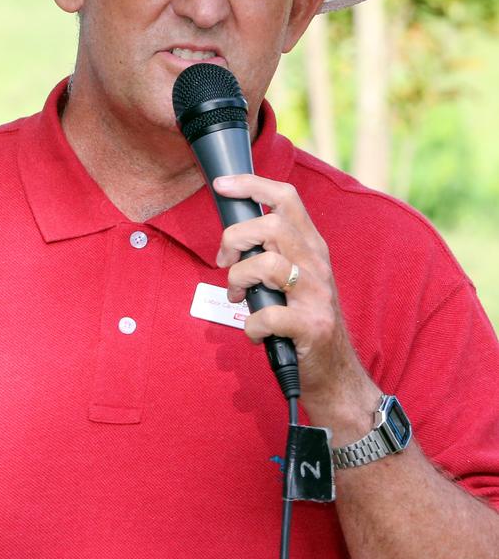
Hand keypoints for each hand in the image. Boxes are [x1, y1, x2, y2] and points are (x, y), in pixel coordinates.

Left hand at [213, 173, 379, 429]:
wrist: (336, 374)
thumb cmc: (303, 322)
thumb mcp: (294, 277)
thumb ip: (271, 251)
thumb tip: (232, 233)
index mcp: (311, 247)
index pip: (286, 198)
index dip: (251, 185)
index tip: (222, 185)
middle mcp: (317, 264)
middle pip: (270, 226)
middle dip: (234, 239)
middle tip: (225, 262)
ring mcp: (316, 295)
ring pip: (266, 265)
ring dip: (239, 280)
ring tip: (238, 298)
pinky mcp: (312, 327)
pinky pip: (269, 314)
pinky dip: (251, 325)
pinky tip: (254, 332)